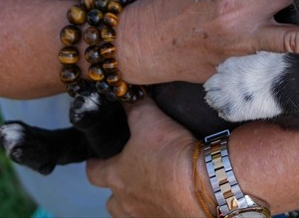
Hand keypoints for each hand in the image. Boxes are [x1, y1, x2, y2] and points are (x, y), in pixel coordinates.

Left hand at [86, 99, 197, 216]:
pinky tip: (170, 199)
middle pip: (112, 202)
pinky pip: (155, 217)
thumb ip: (134, 106)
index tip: (96, 159)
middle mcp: (126, 202)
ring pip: (131, 214)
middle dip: (118, 190)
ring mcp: (146, 217)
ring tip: (150, 191)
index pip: (93, 173)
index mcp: (116, 177)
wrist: (205, 183)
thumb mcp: (149, 119)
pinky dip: (159, 210)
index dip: (94, 164)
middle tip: (130, 176)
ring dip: (137, 204)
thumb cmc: (169, 153)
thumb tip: (125, 93)